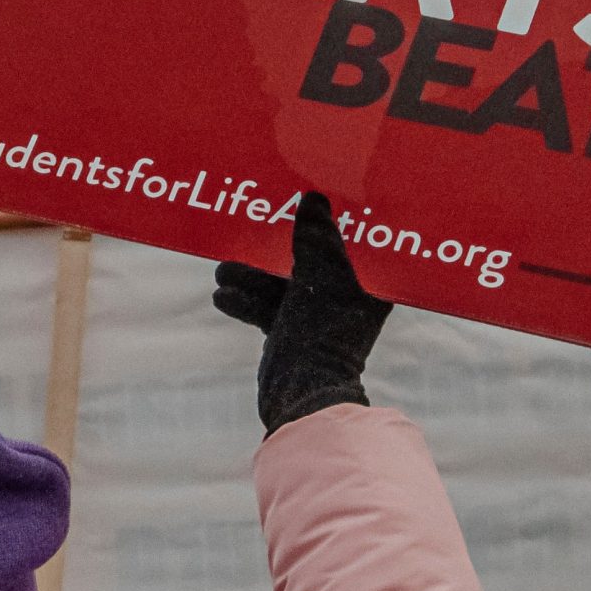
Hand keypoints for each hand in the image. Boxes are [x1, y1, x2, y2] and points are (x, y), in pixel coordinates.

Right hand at [213, 191, 392, 433]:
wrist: (301, 396)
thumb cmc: (320, 334)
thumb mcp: (317, 277)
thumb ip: (314, 237)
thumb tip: (314, 199)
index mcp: (369, 288)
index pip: (353, 243)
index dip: (333, 220)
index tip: (310, 194)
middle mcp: (347, 300)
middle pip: (310, 260)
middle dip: (276, 249)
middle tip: (253, 226)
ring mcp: (318, 318)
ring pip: (281, 284)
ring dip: (251, 277)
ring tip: (222, 270)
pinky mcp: (292, 334)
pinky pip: (267, 307)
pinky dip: (246, 300)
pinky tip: (221, 295)